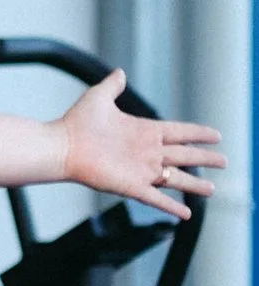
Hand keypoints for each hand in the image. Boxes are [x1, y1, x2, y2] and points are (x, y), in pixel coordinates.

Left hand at [56, 72, 221, 219]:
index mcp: (144, 130)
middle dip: (205, 158)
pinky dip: (172, 206)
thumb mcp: (99, 97)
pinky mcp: (131, 185)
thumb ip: (112, 86)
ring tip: (212, 189)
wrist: (62, 146)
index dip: (198, 133)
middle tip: (224, 161)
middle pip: (184, 155)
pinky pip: (157, 198)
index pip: (179, 132)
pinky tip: (186, 214)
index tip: (216, 135)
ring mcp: (141, 170)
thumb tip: (120, 72)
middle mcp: (147, 151)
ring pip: (175, 178)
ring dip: (194, 184)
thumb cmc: (77, 122)